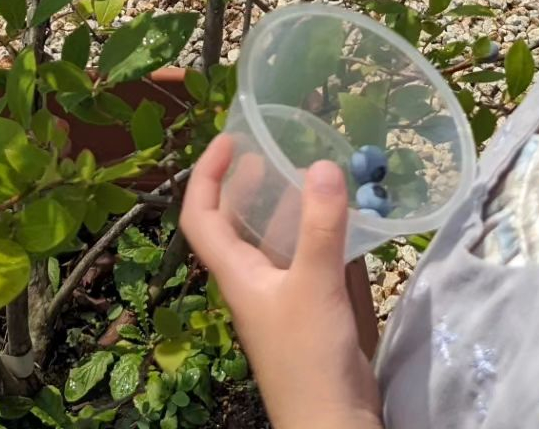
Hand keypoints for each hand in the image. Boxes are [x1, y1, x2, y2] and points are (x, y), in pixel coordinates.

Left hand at [182, 135, 382, 428]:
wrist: (331, 424)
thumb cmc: (308, 356)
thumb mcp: (315, 285)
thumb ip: (320, 226)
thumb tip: (321, 163)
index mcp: (236, 273)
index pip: (199, 216)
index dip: (206, 174)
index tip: (229, 139)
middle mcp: (251, 282)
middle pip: (231, 225)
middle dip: (242, 184)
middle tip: (268, 149)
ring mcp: (278, 299)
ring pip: (267, 242)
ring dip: (279, 206)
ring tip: (304, 173)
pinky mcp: (307, 312)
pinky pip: (299, 260)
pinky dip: (311, 234)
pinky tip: (338, 222)